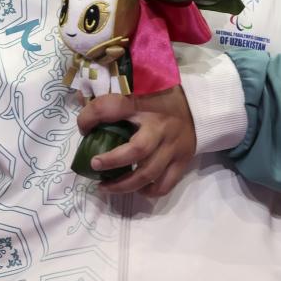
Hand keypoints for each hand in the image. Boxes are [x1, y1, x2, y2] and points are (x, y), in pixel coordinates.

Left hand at [76, 86, 196, 197]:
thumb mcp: (137, 88)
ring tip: (105, 187)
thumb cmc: (160, 97)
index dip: (89, 118)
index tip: (82, 128)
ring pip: (148, 173)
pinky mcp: (183, 160)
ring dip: (124, 185)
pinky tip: (136, 188)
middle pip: (136, 151)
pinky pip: (165, 184)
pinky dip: (148, 191)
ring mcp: (172, 146)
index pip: (110, 108)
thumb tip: (81, 104)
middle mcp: (159, 127)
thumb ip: (111, 97)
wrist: (199, 104)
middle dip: (112, 162)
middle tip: (95, 165)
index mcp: (142, 104)